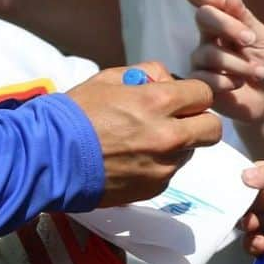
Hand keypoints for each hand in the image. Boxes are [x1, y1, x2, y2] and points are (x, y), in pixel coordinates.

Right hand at [66, 62, 221, 205]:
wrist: (51, 156)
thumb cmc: (77, 112)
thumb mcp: (109, 77)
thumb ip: (145, 74)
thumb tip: (164, 81)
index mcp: (158, 102)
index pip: (204, 95)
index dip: (194, 93)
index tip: (182, 96)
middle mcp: (167, 137)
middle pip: (212, 130)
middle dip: (200, 120)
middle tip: (179, 118)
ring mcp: (162, 167)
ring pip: (191, 152)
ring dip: (179, 143)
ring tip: (146, 138)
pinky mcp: (152, 189)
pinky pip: (169, 172)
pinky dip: (160, 163)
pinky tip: (133, 157)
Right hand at [184, 0, 263, 124]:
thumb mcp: (262, 37)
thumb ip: (245, 18)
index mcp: (220, 17)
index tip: (228, 2)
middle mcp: (206, 35)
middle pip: (202, 16)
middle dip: (229, 26)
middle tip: (250, 40)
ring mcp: (199, 59)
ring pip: (210, 52)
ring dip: (240, 63)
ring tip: (259, 72)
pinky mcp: (198, 83)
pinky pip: (206, 77)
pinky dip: (228, 81)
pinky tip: (239, 84)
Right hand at [240, 161, 263, 260]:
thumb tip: (244, 175)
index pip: (262, 174)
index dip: (249, 178)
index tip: (239, 185)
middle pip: (252, 198)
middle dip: (246, 205)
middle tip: (248, 211)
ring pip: (250, 220)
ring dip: (248, 224)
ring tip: (255, 228)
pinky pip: (254, 242)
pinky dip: (253, 243)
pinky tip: (261, 245)